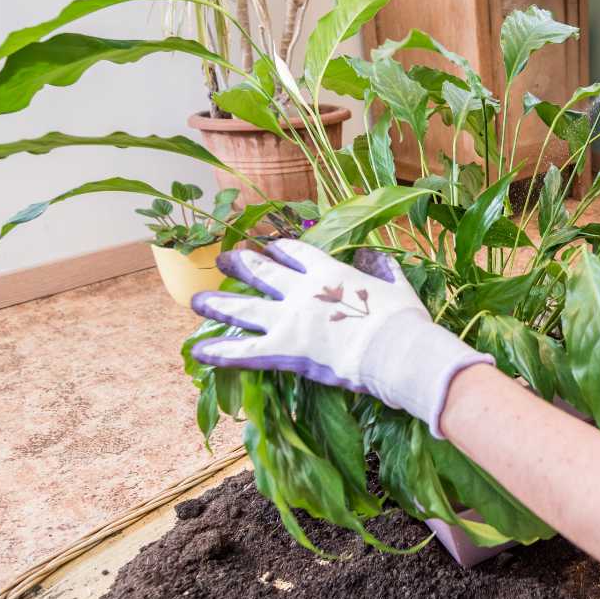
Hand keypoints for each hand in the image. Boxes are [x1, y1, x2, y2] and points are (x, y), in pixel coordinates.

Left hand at [190, 241, 492, 437]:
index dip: (280, 248)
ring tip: (195, 301)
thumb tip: (374, 254)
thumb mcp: (397, 285)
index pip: (297, 253)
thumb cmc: (403, 319)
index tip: (268, 245)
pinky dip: (221, 352)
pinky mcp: (285, 351)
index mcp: (330, 272)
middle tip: (223, 260)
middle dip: (240, 265)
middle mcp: (303, 291)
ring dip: (218, 304)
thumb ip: (382, 268)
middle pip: (262, 273)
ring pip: (244, 309)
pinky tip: (199, 351)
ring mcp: (290, 320)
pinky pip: (245, 352)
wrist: (397, 349)